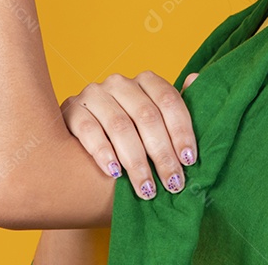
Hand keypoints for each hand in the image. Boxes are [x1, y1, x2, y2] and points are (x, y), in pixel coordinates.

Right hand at [61, 71, 199, 200]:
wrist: (84, 155)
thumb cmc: (132, 139)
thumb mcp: (155, 125)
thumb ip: (174, 109)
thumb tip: (196, 79)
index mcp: (145, 81)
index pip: (168, 100)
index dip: (181, 131)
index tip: (189, 160)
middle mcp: (119, 83)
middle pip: (146, 115)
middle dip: (162, 153)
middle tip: (172, 183)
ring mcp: (93, 94)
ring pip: (119, 125)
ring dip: (136, 160)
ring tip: (147, 188)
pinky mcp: (71, 109)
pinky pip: (89, 130)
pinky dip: (103, 152)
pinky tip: (115, 173)